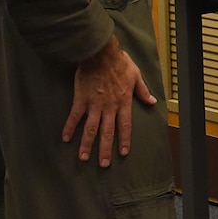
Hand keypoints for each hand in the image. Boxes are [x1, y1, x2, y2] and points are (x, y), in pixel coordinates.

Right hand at [63, 36, 156, 166]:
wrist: (100, 54)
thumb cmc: (119, 63)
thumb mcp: (136, 76)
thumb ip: (143, 91)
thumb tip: (152, 102)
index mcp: (123, 102)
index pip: (125, 126)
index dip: (124, 140)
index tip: (123, 153)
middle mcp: (109, 107)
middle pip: (107, 132)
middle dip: (105, 150)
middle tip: (103, 164)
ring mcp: (94, 105)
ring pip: (91, 129)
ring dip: (87, 144)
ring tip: (83, 158)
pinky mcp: (80, 99)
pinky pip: (74, 116)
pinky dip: (70, 127)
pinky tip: (65, 138)